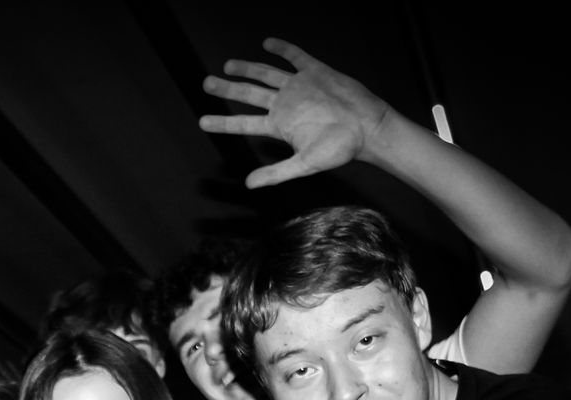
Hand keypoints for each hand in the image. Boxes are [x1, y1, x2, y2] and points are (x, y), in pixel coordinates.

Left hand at [199, 38, 391, 188]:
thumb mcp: (305, 163)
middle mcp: (285, 105)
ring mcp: (299, 87)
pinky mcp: (315, 72)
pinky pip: (295, 57)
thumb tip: (248, 184)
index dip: (223, 122)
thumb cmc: (340, 149)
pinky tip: (267, 43)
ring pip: (266, 74)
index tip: (202, 121)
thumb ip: (276, 173)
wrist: (368, 128)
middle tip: (206, 83)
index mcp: (279, 126)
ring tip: (228, 65)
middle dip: (226, 89)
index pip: (244, 123)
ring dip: (247, 68)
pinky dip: (282, 49)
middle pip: (248, 94)